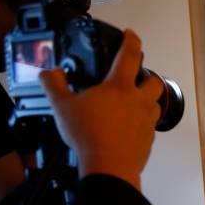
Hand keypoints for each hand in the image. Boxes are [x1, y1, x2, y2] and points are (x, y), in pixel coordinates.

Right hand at [39, 29, 162, 189]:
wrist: (109, 169)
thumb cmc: (90, 138)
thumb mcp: (62, 107)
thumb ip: (54, 85)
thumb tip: (49, 73)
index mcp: (119, 86)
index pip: (130, 54)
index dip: (131, 40)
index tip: (131, 36)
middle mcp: (138, 102)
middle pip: (153, 81)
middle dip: (147, 76)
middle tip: (136, 78)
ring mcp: (146, 122)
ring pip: (155, 105)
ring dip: (147, 102)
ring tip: (132, 105)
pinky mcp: (149, 141)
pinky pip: (150, 128)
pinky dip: (142, 125)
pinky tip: (129, 130)